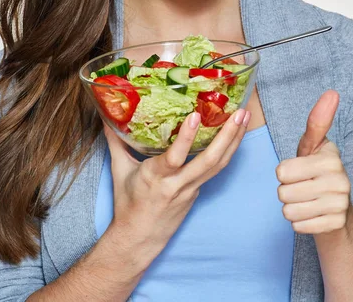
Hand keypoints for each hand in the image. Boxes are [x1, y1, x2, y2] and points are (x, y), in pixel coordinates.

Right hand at [103, 108, 250, 260]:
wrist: (139, 240)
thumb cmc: (128, 204)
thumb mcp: (119, 171)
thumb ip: (116, 142)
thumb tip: (107, 116)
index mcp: (155, 178)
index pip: (173, 158)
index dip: (185, 138)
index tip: (195, 116)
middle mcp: (177, 184)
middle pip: (209, 161)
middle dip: (227, 135)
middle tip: (240, 112)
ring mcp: (191, 189)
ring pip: (219, 165)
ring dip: (234, 140)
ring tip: (244, 117)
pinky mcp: (198, 191)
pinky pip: (217, 170)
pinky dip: (228, 151)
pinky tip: (236, 134)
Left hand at [276, 90, 350, 233]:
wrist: (337, 212)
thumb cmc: (317, 173)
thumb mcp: (313, 147)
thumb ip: (317, 121)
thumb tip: (332, 91)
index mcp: (331, 158)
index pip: (282, 171)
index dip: (284, 173)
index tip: (300, 170)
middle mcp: (340, 180)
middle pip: (283, 192)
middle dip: (286, 192)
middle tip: (302, 188)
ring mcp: (340, 205)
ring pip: (288, 210)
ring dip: (291, 208)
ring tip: (306, 201)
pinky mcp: (335, 225)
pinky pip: (297, 226)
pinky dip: (299, 223)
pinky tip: (311, 215)